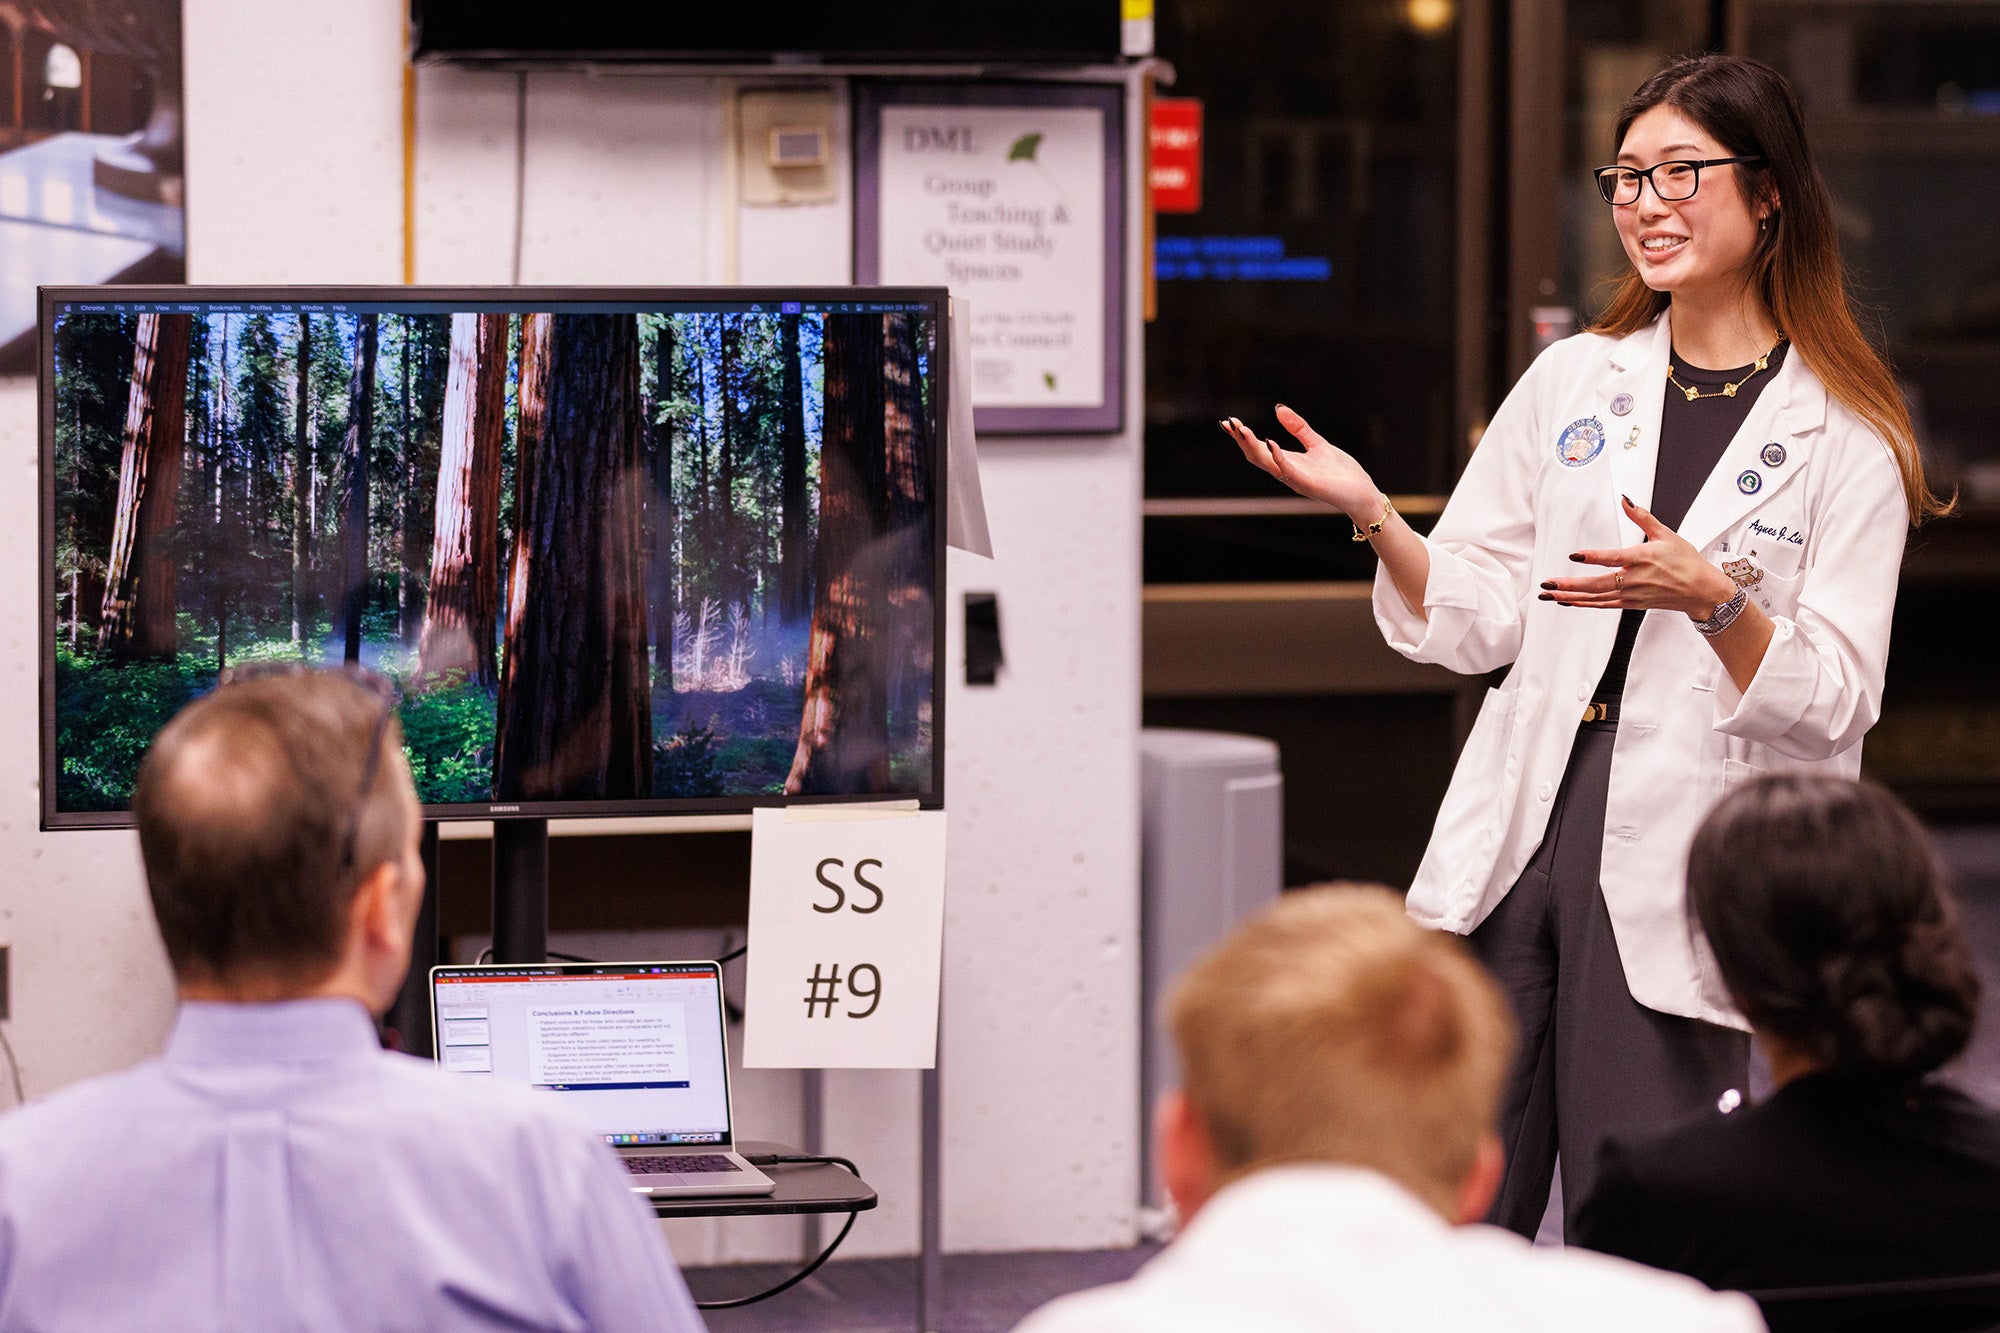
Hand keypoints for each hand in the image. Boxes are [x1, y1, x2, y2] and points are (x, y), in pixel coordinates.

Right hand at [1221, 406, 1381, 518]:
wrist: (1361, 493)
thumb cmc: (1340, 472)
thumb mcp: (1317, 443)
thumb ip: (1298, 428)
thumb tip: (1278, 408)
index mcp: (1287, 462)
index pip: (1258, 449)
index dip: (1242, 436)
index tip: (1228, 422)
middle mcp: (1286, 472)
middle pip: (1256, 456)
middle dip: (1241, 440)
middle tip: (1228, 423)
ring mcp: (1295, 479)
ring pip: (1267, 463)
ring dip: (1252, 447)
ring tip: (1242, 430)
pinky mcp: (1307, 484)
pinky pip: (1288, 470)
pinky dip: (1277, 456)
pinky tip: (1270, 442)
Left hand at [1539, 496, 1738, 617]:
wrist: (1701, 591)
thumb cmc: (1686, 562)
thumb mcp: (1667, 534)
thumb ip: (1642, 518)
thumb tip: (1626, 500)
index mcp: (1644, 559)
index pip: (1614, 558)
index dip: (1593, 557)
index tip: (1575, 555)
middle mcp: (1635, 579)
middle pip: (1598, 584)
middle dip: (1570, 585)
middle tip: (1548, 583)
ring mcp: (1632, 594)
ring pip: (1596, 598)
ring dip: (1571, 596)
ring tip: (1548, 594)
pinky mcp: (1631, 604)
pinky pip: (1603, 605)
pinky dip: (1584, 604)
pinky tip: (1568, 601)